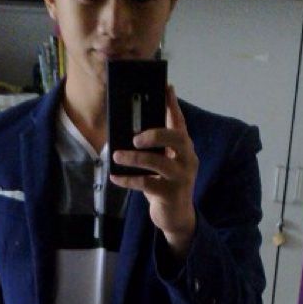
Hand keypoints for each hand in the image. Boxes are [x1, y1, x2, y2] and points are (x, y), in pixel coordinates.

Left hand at [110, 84, 197, 257]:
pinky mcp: (170, 194)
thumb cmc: (165, 182)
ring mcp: (181, 177)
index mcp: (184, 147)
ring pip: (160, 163)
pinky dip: (128, 180)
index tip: (166, 87)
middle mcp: (187, 159)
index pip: (180, 121)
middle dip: (156, 134)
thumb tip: (131, 128)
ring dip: (136, 158)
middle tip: (135, 137)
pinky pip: (147, 184)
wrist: (176, 216)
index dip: (173, 104)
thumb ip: (155, 146)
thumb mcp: (164, 161)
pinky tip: (115, 177)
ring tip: (117, 155)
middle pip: (177, 139)